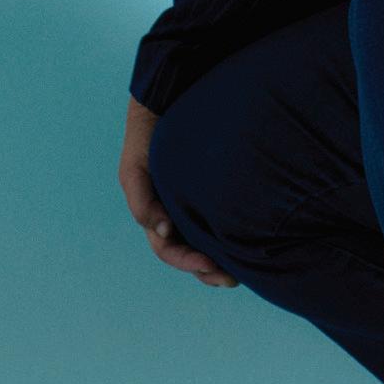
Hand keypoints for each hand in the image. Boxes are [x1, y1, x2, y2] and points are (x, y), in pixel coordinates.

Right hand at [119, 94, 238, 288]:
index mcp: (156, 215)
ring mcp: (194, 206)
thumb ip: (141, 201)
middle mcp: (175, 215)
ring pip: (207, 242)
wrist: (167, 103)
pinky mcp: (213, 195)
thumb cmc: (149, 139)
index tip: (209, 264)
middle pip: (190, 253)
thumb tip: (163, 233)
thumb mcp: (135, 169)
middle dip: (208, 271)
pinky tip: (248, 243)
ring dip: (221, 262)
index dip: (187, 261)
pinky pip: (222, 222)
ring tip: (242, 273)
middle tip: (232, 279)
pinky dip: (231, 238)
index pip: (169, 249)